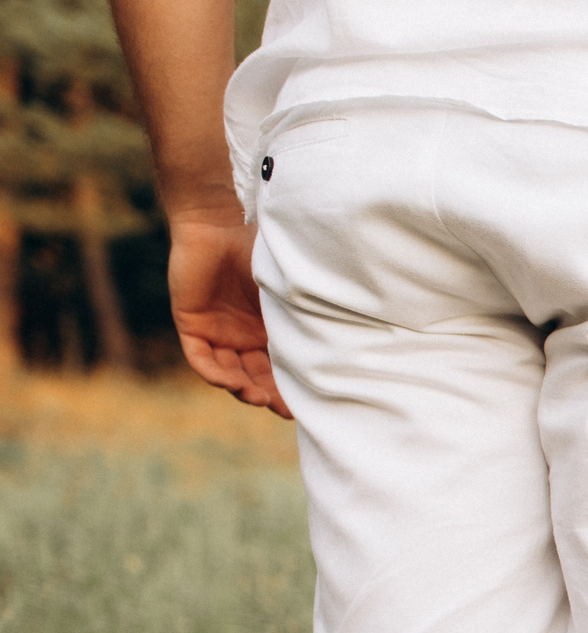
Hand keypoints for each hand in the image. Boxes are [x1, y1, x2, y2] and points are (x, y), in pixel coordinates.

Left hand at [168, 215, 289, 418]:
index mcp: (267, 328)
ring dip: (244, 390)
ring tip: (260, 399)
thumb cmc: (256, 248)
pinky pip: (201, 360)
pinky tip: (234, 383)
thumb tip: (350, 336)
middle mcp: (242, 335)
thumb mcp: (287, 288)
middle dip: (270, 396)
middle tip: (286, 410)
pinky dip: (216, 374)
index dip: (290, 388)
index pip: (278, 367)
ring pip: (229, 373)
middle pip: (255, 376)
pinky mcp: (192, 324)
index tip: (308, 405)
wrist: (215, 223)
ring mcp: (217, 332)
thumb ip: (303, 311)